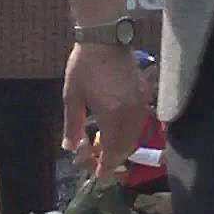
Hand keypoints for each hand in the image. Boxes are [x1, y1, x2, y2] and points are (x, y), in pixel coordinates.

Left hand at [63, 34, 155, 160]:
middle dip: (114, 159)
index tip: (98, 175)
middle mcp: (130, 113)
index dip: (106, 166)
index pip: (113, 151)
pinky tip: (119, 132)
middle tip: (100, 163)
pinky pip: (141, 123)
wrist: (105, 38)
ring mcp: (140, 103)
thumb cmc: (84, 66)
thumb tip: (69, 148)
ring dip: (123, 147)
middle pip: (127, 147)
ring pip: (136, 136)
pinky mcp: (144, 94)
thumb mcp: (72, 97)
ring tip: (107, 150)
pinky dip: (131, 134)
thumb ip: (72, 125)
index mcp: (112, 114)